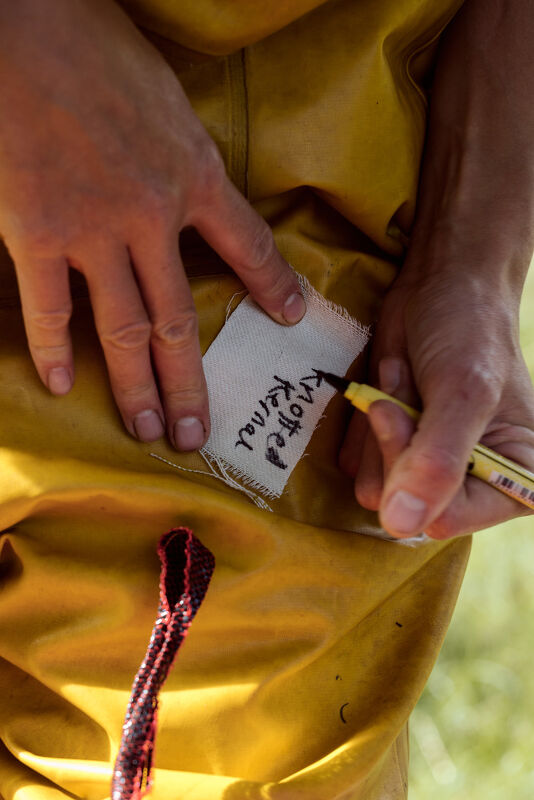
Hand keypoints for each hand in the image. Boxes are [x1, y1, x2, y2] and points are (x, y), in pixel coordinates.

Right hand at [0, 0, 304, 449]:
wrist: (28, 27)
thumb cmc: (101, 51)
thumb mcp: (172, 103)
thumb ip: (187, 157)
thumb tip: (196, 190)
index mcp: (193, 178)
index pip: (248, 245)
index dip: (273, 285)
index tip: (290, 319)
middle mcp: (150, 217)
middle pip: (178, 319)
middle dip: (189, 383)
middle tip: (195, 434)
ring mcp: (92, 231)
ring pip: (122, 328)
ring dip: (136, 385)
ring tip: (147, 428)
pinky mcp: (35, 231)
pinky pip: (47, 306)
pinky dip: (53, 348)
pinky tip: (64, 385)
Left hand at [339, 269, 533, 538]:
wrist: (438, 285)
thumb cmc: (469, 331)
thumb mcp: (464, 391)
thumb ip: (438, 461)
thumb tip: (402, 524)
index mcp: (513, 480)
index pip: (450, 520)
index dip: (421, 476)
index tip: (419, 416)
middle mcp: (471, 484)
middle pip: (404, 507)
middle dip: (397, 443)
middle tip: (407, 392)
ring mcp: (425, 469)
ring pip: (375, 488)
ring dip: (380, 428)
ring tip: (404, 382)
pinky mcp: (390, 450)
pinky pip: (356, 463)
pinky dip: (363, 422)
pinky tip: (389, 385)